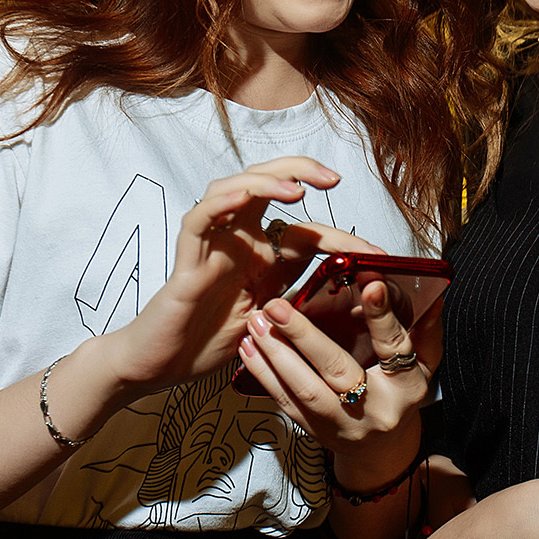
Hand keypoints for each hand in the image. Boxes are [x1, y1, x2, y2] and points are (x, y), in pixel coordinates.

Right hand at [98, 157, 380, 396]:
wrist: (161, 366)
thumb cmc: (208, 342)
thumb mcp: (270, 322)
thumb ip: (297, 302)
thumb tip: (345, 295)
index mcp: (259, 255)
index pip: (303, 229)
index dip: (340, 235)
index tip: (377, 252)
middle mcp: (236, 240)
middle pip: (265, 185)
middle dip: (299, 172)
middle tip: (333, 179)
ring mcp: (210, 246)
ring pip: (233, 189)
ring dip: (265, 182)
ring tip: (296, 190)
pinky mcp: (186, 260)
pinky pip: (199, 220)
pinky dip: (221, 203)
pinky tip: (243, 198)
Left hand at [237, 274, 441, 480]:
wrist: (380, 452)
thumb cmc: (399, 397)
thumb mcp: (424, 365)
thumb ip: (426, 330)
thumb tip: (434, 294)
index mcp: (405, 387)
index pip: (394, 347)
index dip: (382, 316)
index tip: (369, 283)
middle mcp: (373, 408)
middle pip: (337, 370)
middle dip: (304, 336)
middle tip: (277, 305)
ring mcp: (341, 424)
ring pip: (303, 390)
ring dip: (275, 355)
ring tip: (257, 323)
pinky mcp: (313, 431)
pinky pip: (285, 403)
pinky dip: (263, 375)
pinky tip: (249, 350)